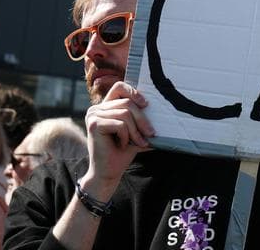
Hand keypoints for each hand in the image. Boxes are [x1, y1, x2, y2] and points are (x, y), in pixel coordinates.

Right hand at [81, 81, 153, 196]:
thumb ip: (142, 120)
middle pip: (127, 103)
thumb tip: (165, 112)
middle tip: (151, 133)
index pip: (119, 87)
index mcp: (105, 107)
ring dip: (135, 131)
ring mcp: (93, 115)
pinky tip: (123, 145)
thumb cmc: (122, 152)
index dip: (133, 92)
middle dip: (142, 119)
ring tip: (138, 142)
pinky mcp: (94, 125)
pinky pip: (120, 124)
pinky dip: (126, 136)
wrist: (108, 173)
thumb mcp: (135, 132)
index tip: (146, 104)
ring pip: (125, 113)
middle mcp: (96, 108)